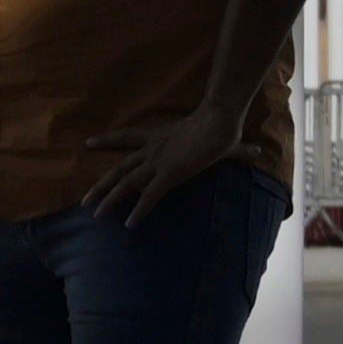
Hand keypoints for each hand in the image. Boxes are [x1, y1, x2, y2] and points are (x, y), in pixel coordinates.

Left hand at [77, 96, 245, 228]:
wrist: (220, 119)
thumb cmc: (222, 125)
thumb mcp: (224, 140)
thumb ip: (237, 150)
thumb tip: (257, 152)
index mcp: (158, 136)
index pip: (126, 136)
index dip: (107, 140)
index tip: (88, 143)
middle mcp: (152, 150)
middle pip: (118, 168)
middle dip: (101, 185)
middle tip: (85, 200)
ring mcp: (158, 162)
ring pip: (125, 183)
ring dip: (109, 199)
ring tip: (95, 215)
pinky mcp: (169, 174)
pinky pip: (148, 196)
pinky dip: (138, 210)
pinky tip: (129, 224)